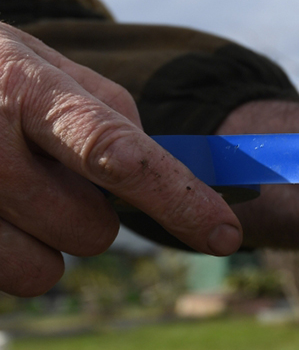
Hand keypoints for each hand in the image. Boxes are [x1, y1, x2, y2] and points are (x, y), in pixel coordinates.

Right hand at [0, 23, 241, 295]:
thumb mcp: (43, 66)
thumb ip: (106, 110)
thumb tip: (157, 170)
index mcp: (31, 90)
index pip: (116, 150)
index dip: (175, 197)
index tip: (226, 234)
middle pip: (90, 231)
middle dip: (84, 214)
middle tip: (44, 176)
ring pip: (42, 273)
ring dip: (40, 246)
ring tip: (5, 198)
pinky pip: (0, 282)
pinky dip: (3, 258)